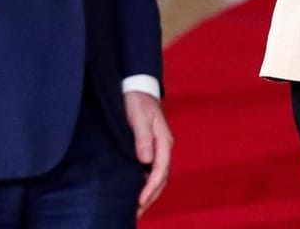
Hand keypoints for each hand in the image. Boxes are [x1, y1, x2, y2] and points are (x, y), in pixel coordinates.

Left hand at [125, 91, 172, 216]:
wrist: (137, 87)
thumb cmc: (137, 101)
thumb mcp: (139, 117)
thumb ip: (142, 137)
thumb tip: (145, 160)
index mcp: (164, 140)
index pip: (160, 170)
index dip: (151, 187)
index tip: (140, 201)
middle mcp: (163, 147)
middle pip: (161, 177)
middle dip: (151, 196)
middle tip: (137, 212)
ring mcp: (157, 148)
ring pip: (157, 176)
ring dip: (149, 193)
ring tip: (137, 209)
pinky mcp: (150, 148)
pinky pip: (150, 171)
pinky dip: (145, 184)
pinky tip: (135, 191)